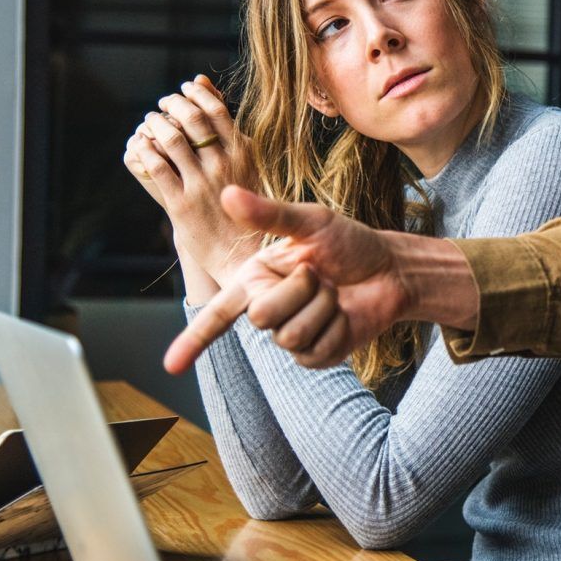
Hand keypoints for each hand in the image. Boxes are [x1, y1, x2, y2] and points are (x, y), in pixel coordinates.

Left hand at [123, 75, 258, 281]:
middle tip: (164, 102)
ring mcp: (202, 184)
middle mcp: (224, 165)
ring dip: (155, 124)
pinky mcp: (181, 204)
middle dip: (173, 104)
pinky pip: (157, 167)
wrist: (242, 252)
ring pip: (172, 140)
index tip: (185, 88)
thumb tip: (206, 86)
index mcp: (244, 154)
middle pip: (192, 119)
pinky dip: (145, 150)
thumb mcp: (246, 164)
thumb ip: (228, 129)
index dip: (196, 94)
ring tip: (150, 121)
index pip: (217, 110)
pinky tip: (141, 144)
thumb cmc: (245, 205)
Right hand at [163, 186, 420, 373]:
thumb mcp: (312, 222)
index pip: (217, 313)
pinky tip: (345, 314)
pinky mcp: (317, 355)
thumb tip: (226, 194)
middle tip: (320, 274)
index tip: (169, 366)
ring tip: (334, 292)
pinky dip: (337, 328)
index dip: (193, 340)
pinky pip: (316, 351)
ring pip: (291, 335)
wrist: (391, 269)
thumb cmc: (350, 242)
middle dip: (299, 290)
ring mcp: (292, 335)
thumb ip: (269, 214)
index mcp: (256, 278)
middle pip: (262, 316)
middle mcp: (268, 308)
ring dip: (322, 307)